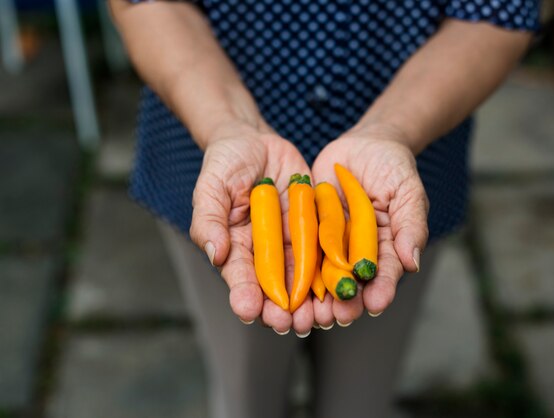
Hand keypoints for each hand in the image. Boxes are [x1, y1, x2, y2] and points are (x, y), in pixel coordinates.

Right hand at [189, 121, 315, 334]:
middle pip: (275, 287)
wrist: (256, 141)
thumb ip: (209, 219)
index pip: (239, 277)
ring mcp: (292, 242)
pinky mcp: (315, 229)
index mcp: (236, 247)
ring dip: (312, 301)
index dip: (245, 295)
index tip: (251, 311)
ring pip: (304, 277)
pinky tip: (344, 287)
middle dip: (283, 309)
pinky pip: (326, 251)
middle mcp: (265, 252)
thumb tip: (213, 254)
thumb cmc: (226, 162)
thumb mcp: (211, 186)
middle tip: (291, 325)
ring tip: (320, 318)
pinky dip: (335, 271)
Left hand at [311, 124, 428, 323]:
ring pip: (322, 276)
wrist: (362, 145)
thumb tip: (412, 262)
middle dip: (344, 303)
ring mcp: (332, 244)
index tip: (375, 303)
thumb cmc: (393, 167)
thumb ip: (410, 225)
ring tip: (307, 317)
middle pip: (351, 283)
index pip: (385, 272)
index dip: (381, 289)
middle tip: (336, 318)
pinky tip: (284, 288)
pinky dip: (292, 271)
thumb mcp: (407, 191)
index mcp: (386, 248)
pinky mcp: (309, 231)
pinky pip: (300, 252)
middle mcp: (357, 253)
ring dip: (315, 300)